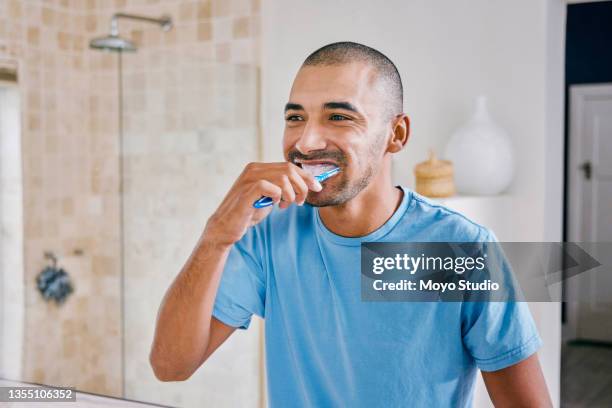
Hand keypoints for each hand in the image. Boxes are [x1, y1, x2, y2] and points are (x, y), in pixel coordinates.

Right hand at [203, 162, 321, 246]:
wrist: (226, 228)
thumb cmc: (248, 212)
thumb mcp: (269, 197)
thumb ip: (283, 188)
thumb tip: (307, 184)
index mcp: (259, 168)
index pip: (289, 166)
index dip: (306, 176)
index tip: (317, 187)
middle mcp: (253, 169)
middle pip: (289, 169)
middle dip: (302, 186)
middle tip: (300, 202)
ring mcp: (248, 179)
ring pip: (283, 178)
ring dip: (291, 194)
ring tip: (285, 205)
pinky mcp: (246, 192)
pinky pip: (271, 187)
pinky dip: (278, 197)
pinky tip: (274, 205)